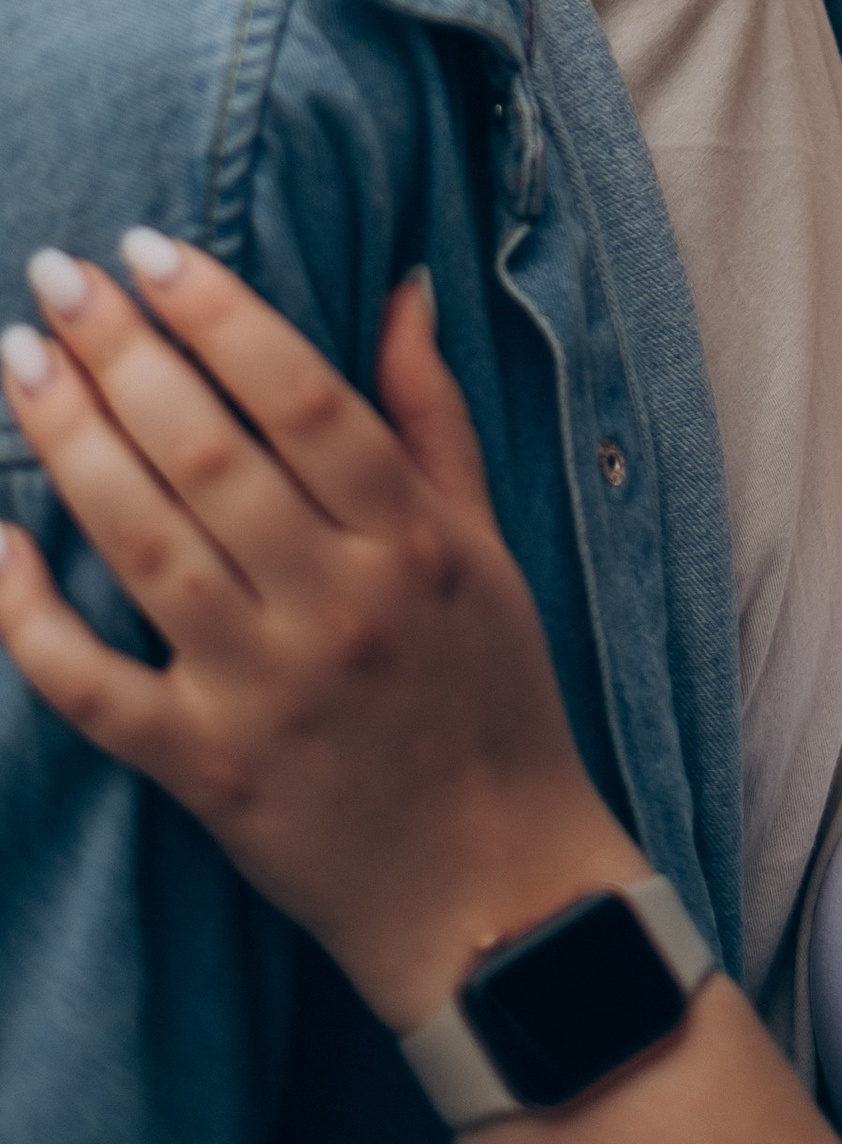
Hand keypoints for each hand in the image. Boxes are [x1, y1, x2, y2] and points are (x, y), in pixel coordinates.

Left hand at [0, 241, 644, 1029]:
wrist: (491, 892)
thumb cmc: (492, 698)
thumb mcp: (486, 547)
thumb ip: (431, 417)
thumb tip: (400, 287)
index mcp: (411, 539)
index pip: (303, 396)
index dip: (220, 314)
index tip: (149, 250)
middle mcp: (338, 604)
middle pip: (210, 454)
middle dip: (123, 354)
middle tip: (57, 279)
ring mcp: (263, 690)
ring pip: (145, 545)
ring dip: (72, 445)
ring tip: (18, 362)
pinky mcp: (203, 770)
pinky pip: (93, 684)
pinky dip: (30, 615)